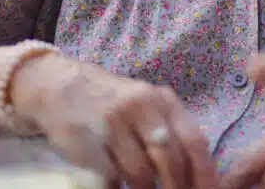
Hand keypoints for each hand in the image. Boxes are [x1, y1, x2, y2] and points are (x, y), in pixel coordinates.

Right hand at [9, 53, 216, 188]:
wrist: (59, 85)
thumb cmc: (113, 103)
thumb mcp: (147, 104)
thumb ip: (171, 128)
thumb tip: (197, 171)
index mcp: (163, 100)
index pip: (195, 141)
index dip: (205, 173)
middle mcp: (141, 107)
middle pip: (171, 160)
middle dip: (177, 188)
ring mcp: (113, 123)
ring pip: (141, 173)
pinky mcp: (85, 140)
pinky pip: (110, 178)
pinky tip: (118, 188)